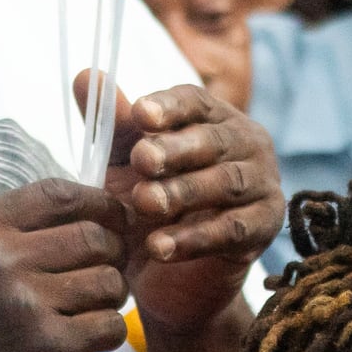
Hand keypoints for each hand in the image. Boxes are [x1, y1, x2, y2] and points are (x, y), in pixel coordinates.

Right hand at [0, 178, 128, 351]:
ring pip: (109, 282)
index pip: (60, 196)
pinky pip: (109, 325)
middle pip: (95, 239)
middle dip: (113, 256)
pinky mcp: (47, 344)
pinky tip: (83, 337)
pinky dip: (106, 332)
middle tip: (103, 271)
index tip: (117, 220)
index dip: (102, 205)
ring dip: (110, 297)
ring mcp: (24, 301)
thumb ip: (24, 230)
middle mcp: (0, 259)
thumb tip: (104, 210)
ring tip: (87, 307)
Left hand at [79, 75, 283, 333]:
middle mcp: (247, 145)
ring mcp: (264, 184)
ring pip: (228, 182)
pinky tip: (159, 246)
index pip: (195, 101)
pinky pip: (234, 229)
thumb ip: (111, 126)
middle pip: (216, 140)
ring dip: (185, 192)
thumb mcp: (123, 166)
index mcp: (213, 119)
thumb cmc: (151, 207)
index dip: (170, 106)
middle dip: (176, 150)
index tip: (141, 116)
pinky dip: (195, 238)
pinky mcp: (266, 226)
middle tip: (141, 161)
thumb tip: (85, 76)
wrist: (171, 275)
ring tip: (145, 204)